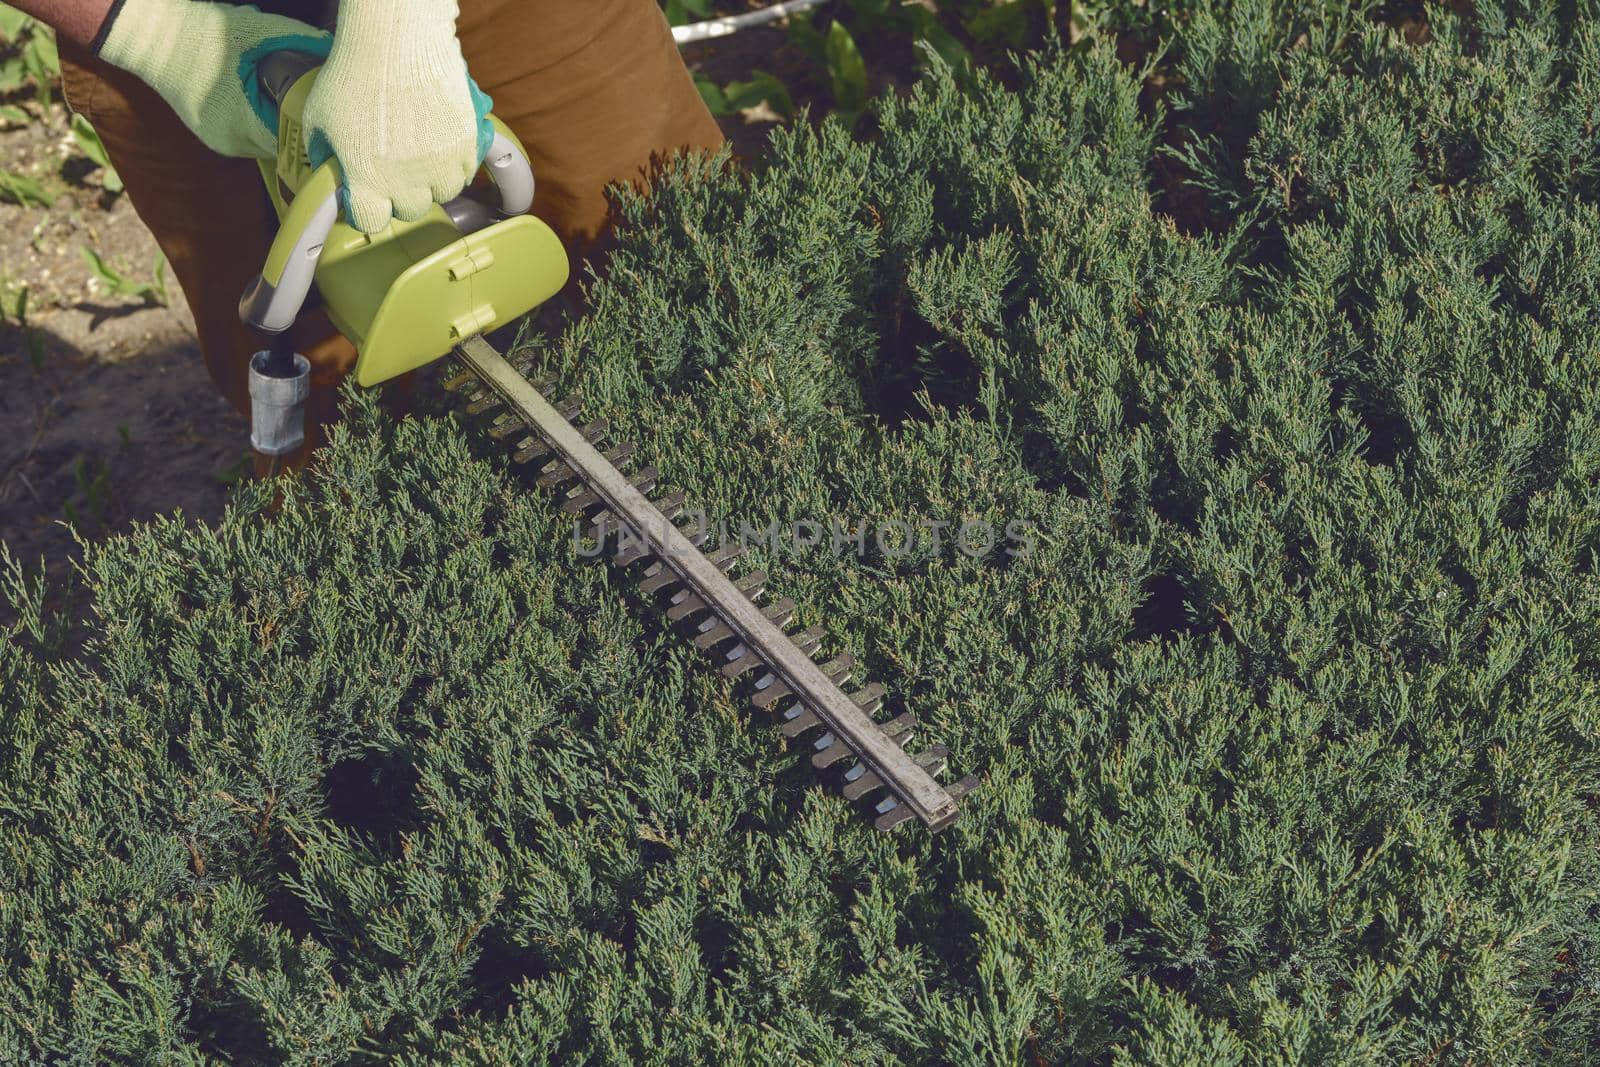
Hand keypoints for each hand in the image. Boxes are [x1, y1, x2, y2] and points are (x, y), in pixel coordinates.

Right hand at [95, 0, 329, 158]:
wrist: (149, 36)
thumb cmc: (203, 31)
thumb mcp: (258, 30)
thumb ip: (301, 40)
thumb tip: (335, 49)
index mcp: (243, 120)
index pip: (296, 143)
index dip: (318, 132)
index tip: (337, 120)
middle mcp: (232, 141)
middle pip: (284, 147)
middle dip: (304, 130)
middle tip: (326, 114)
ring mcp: (220, 142)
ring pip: (268, 145)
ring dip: (284, 128)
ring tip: (300, 109)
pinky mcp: (212, 137)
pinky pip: (250, 138)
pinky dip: (264, 124)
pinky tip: (272, 106)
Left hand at [299, 0, 489, 233]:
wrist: (397, 43)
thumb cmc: (353, 75)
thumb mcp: (319, 119)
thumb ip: (322, 156)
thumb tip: (328, 175)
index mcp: (367, 180)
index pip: (370, 222)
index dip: (364, 211)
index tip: (362, 198)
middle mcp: (407, 182)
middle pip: (410, 211)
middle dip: (399, 197)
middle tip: (391, 172)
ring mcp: (441, 165)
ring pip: (443, 194)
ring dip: (431, 183)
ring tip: (420, 159)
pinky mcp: (466, 145)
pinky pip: (466, 172)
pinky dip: (455, 165)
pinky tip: (441, 147)